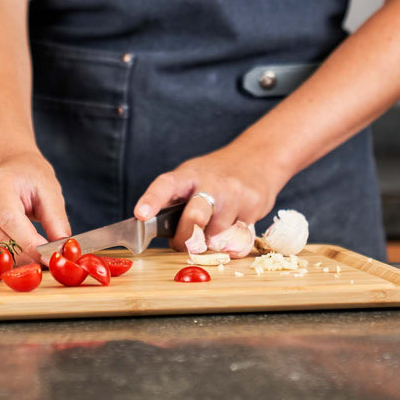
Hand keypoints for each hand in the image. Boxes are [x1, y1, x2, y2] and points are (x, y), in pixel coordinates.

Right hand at [0, 149, 70, 264]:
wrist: (9, 165)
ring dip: (11, 260)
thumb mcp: (50, 191)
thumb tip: (63, 250)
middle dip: (22, 256)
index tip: (48, 258)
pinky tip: (16, 255)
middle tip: (44, 263)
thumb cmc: (30, 177)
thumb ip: (56, 221)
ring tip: (32, 259)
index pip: (10, 220)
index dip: (29, 244)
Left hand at [133, 140, 289, 250]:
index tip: (141, 214)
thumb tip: (155, 231)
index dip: (152, 199)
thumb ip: (175, 200)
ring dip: (210, 240)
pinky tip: (234, 224)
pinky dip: (231, 242)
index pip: (166, 185)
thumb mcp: (192, 176)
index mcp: (188, 174)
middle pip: (194, 218)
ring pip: (216, 235)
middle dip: (185, 238)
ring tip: (214, 226)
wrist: (257, 157)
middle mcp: (211, 182)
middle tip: (182, 243)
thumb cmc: (216, 174)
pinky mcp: (253, 206)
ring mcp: (234, 194)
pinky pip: (238, 241)